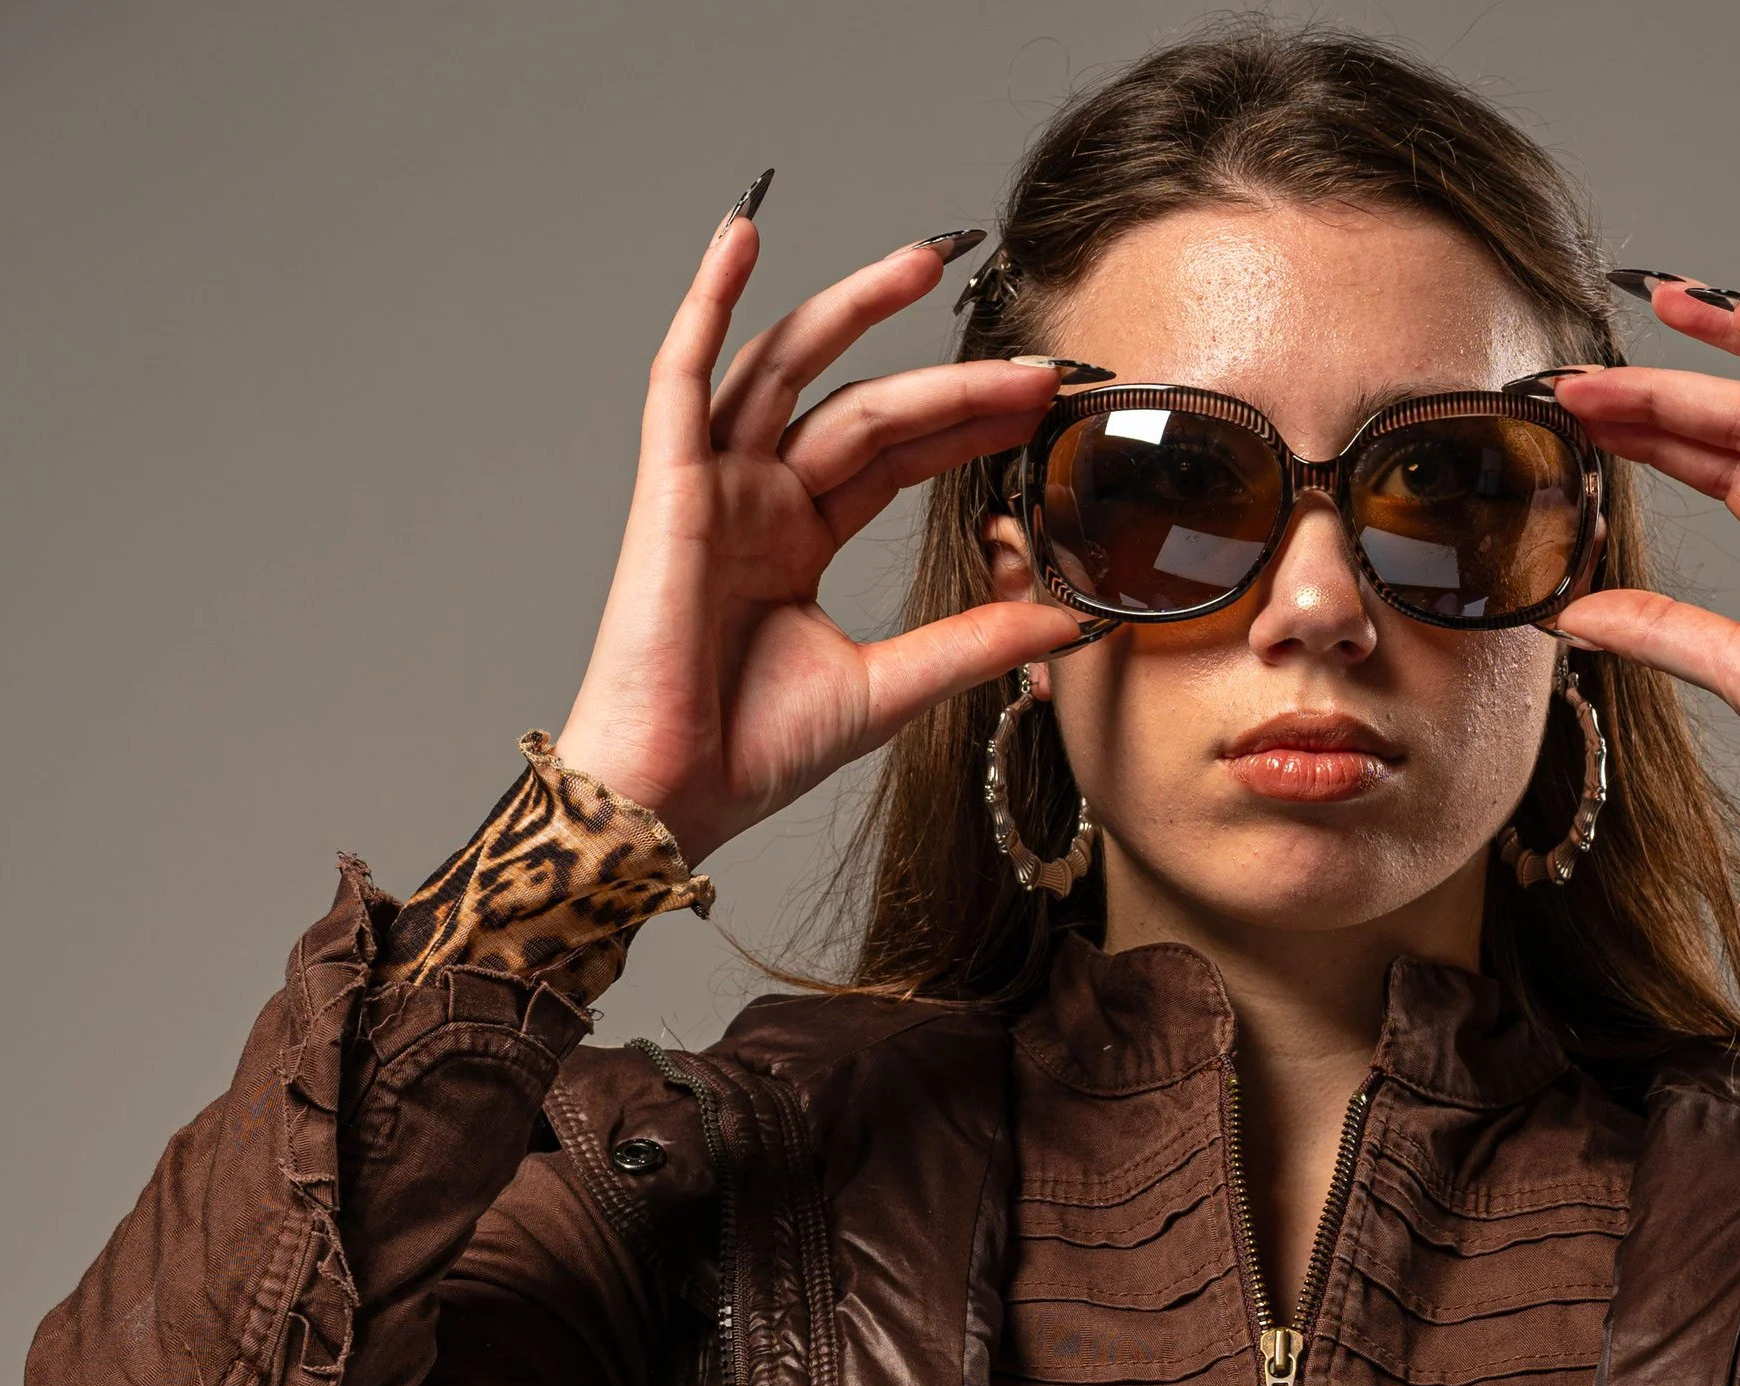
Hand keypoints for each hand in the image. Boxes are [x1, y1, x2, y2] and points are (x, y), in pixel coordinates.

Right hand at [553, 206, 1078, 865]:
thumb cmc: (755, 753)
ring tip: (925, 260)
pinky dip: (708, 301)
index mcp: (798, 542)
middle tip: (1034, 364)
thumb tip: (1072, 621)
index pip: (896, 456)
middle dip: (949, 383)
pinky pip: (681, 375)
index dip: (966, 423)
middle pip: (863, 409)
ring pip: (787, 368)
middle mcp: (756, 501)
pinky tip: (743, 237)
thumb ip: (978, 644)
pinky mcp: (668, 488)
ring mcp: (712, 488)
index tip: (1040, 402)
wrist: (676, 795)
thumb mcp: (894, 687)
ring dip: (851, 308)